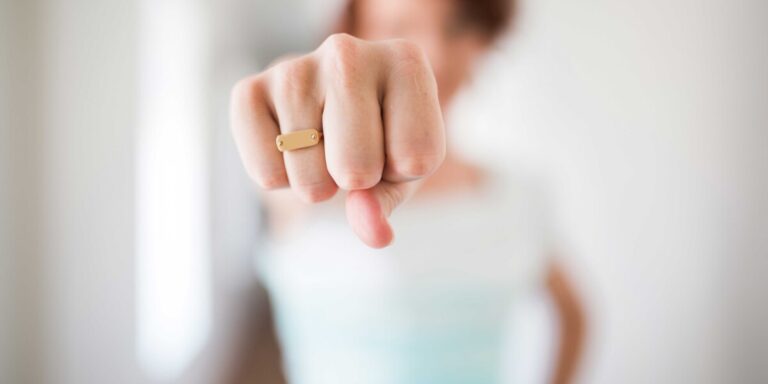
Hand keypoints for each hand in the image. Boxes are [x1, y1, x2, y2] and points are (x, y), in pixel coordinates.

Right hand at [230, 34, 444, 247]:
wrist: (324, 109)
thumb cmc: (377, 138)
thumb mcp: (400, 170)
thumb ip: (390, 201)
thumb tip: (372, 231)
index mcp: (405, 62)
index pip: (417, 156)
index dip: (404, 171)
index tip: (394, 144)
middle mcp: (347, 53)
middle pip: (358, 167)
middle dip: (356, 181)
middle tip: (350, 152)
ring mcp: (294, 68)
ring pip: (311, 178)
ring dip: (317, 184)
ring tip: (320, 147)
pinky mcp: (248, 91)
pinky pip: (267, 174)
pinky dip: (280, 181)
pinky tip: (289, 147)